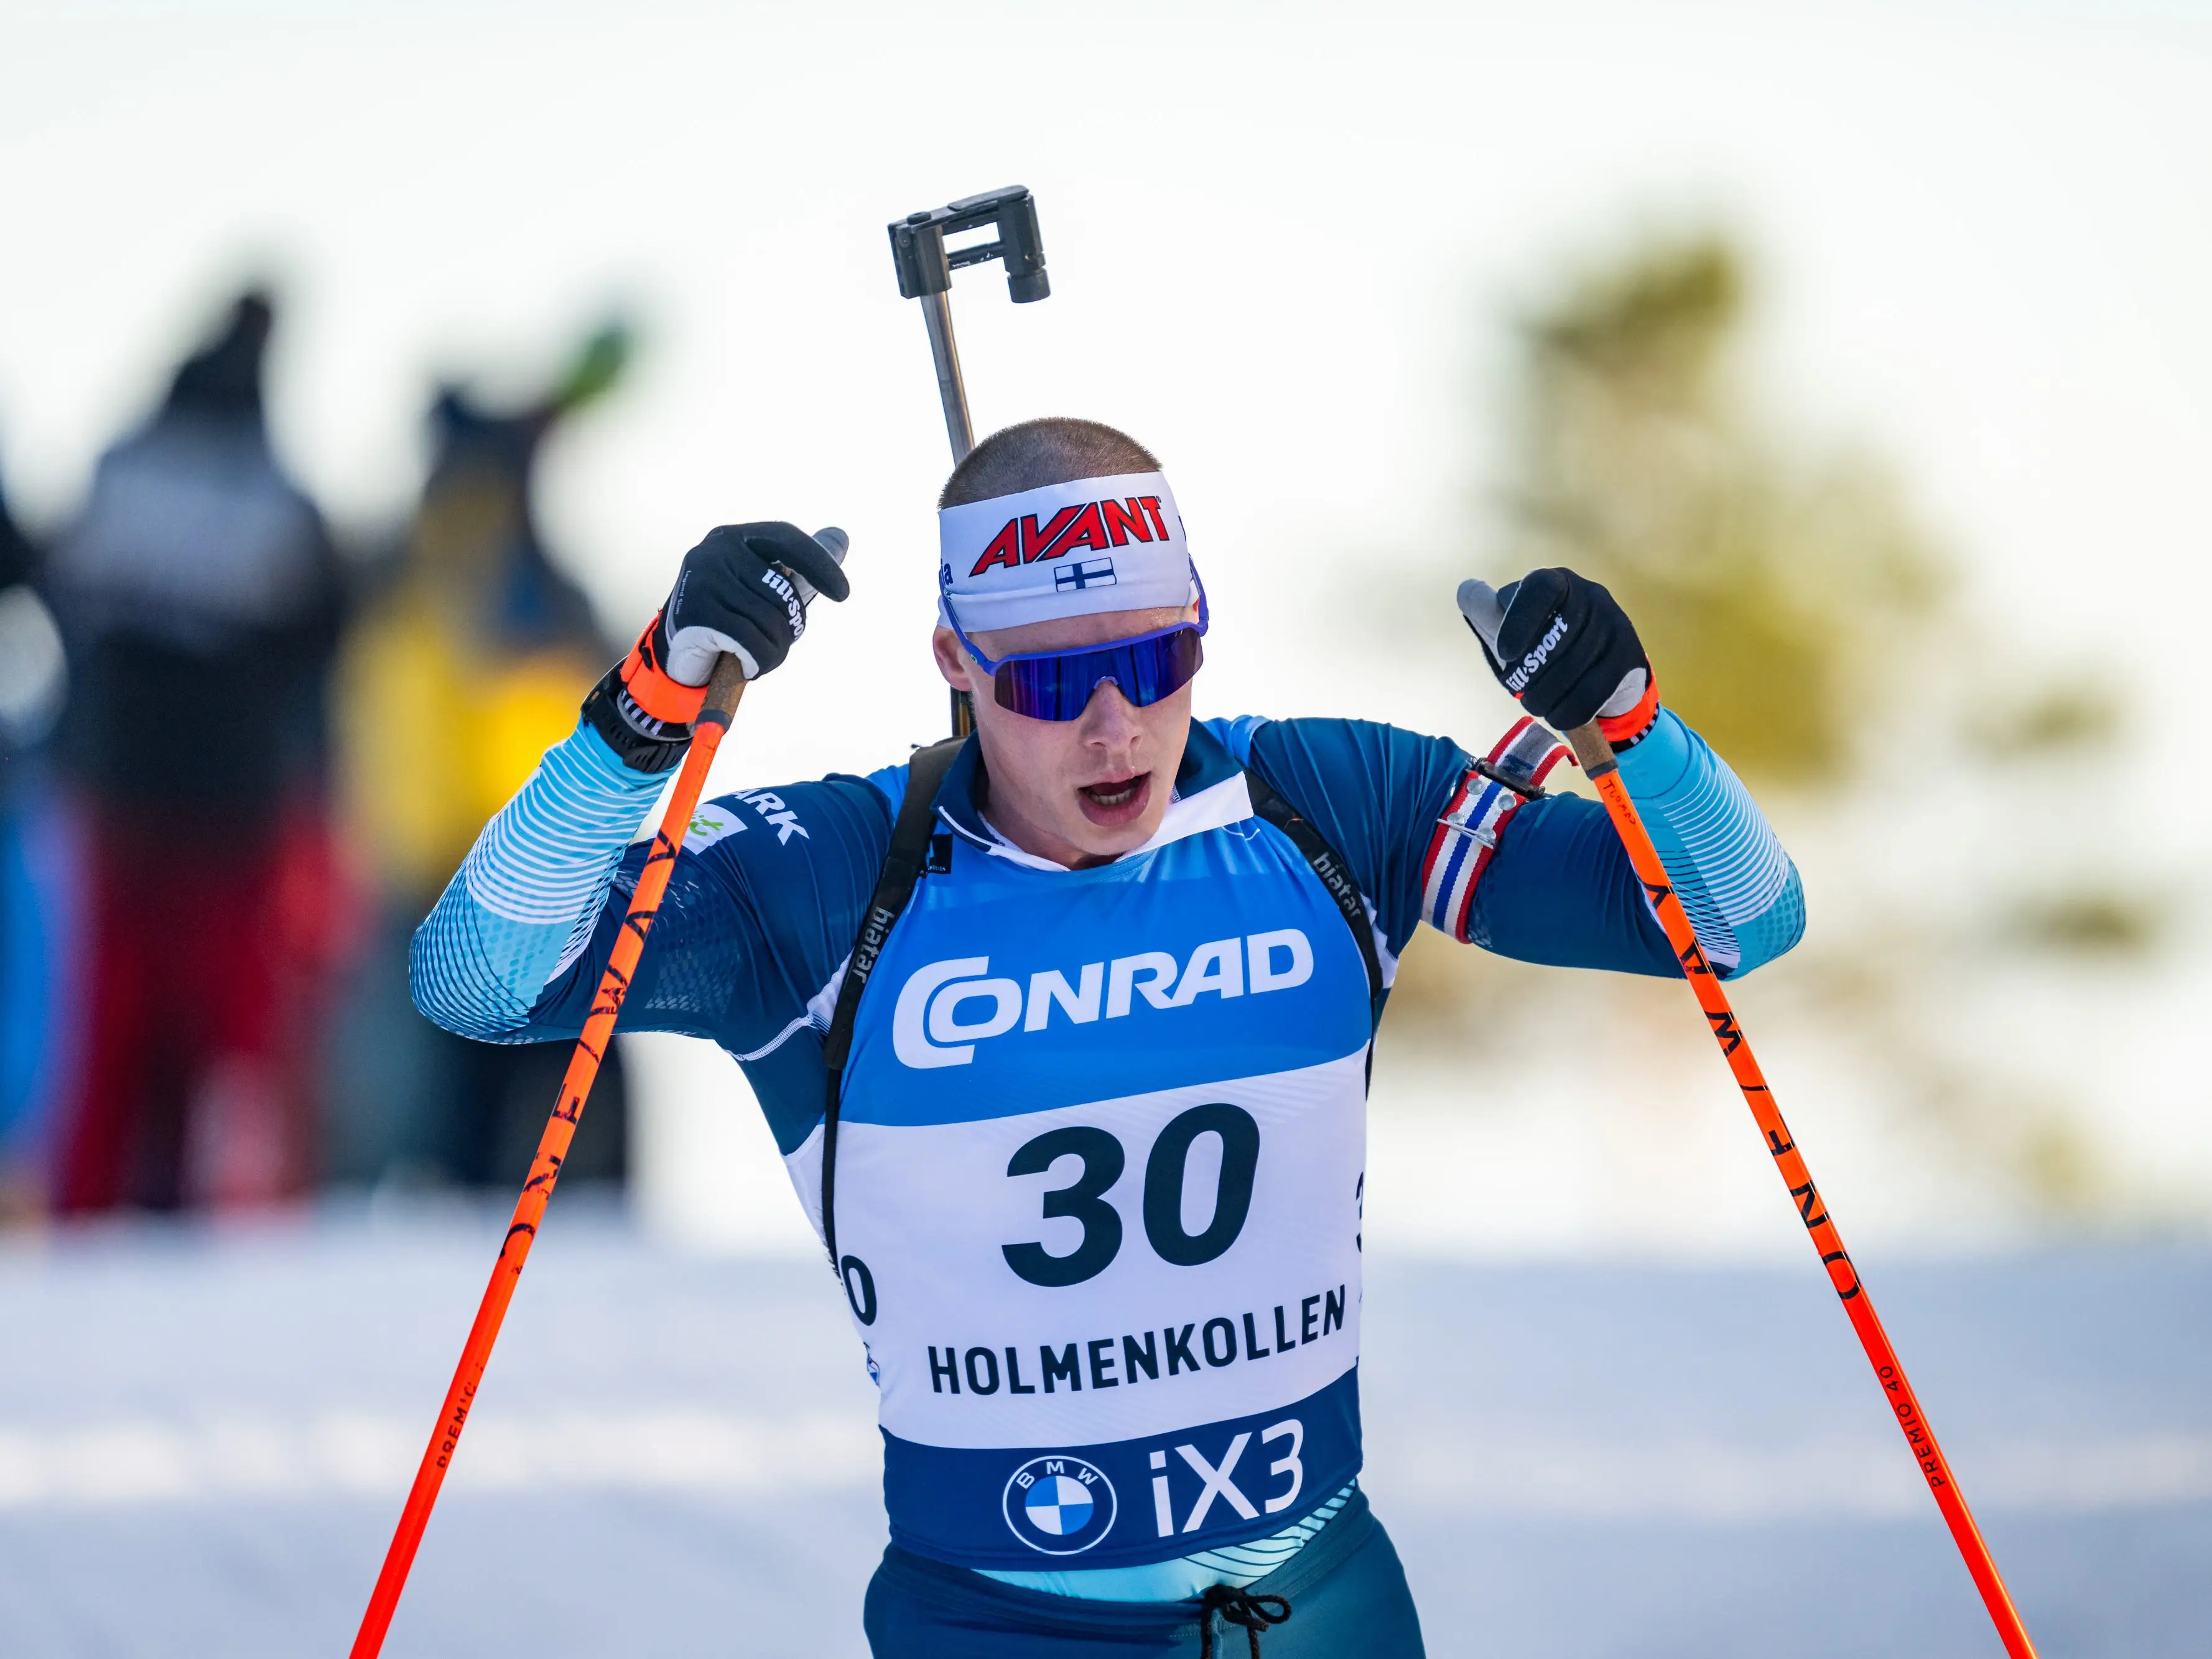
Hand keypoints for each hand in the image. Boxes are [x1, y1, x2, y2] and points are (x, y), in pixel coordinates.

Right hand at [585, 522, 848, 770]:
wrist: (676, 657)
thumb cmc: (728, 619)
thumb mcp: (762, 589)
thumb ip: (800, 565)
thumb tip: (842, 536)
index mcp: (734, 538)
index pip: (787, 538)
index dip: (819, 564)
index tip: (843, 595)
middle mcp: (715, 550)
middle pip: (783, 591)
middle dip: (789, 627)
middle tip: (774, 643)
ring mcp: (702, 580)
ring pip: (769, 621)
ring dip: (773, 651)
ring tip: (757, 657)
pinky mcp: (695, 614)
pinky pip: (750, 642)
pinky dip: (758, 662)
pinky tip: (747, 666)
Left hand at [1456, 567, 1655, 736]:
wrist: (1602, 678)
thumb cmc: (1546, 651)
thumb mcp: (1513, 632)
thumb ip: (1488, 613)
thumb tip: (1465, 591)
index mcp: (1556, 582)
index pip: (1539, 589)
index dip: (1518, 621)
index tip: (1504, 653)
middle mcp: (1591, 595)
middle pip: (1554, 639)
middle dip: (1531, 675)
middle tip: (1521, 693)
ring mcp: (1615, 623)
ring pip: (1573, 669)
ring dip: (1547, 698)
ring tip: (1538, 705)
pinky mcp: (1630, 656)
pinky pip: (1593, 691)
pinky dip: (1570, 711)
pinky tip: (1560, 716)